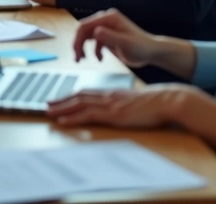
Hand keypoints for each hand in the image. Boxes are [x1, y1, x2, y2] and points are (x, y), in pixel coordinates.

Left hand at [47, 84, 205, 128]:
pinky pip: (88, 115)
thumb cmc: (157, 104)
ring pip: (79, 104)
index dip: (71, 95)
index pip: (87, 93)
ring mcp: (110, 104)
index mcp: (113, 94)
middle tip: (47, 104)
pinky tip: (63, 121)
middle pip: (79, 96)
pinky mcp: (114, 114)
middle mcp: (108, 96)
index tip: (60, 98)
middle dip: (61, 100)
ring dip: (62, 108)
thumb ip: (125, 105)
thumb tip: (121, 111)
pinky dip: (73, 117)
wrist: (168, 100)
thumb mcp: (136, 103)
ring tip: (48, 111)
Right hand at [71, 8, 160, 67]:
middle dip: (78, 44)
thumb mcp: (125, 43)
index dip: (78, 38)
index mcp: (109, 18)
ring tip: (82, 59)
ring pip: (87, 36)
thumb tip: (94, 32)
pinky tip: (100, 59)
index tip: (76, 52)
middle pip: (84, 30)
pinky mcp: (108, 36)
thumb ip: (110, 37)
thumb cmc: (142, 47)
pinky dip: (94, 51)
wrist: (152, 52)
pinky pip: (94, 42)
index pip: (86, 25)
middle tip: (77, 59)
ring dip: (83, 48)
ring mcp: (106, 28)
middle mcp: (106, 21)